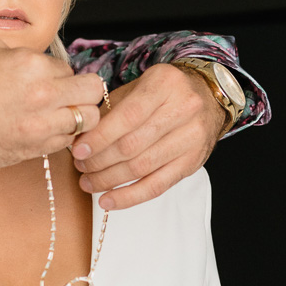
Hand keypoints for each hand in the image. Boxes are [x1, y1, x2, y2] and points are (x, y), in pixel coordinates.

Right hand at [0, 37, 104, 181]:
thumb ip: (17, 51)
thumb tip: (29, 56)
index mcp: (33, 66)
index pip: (69, 69)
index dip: (61, 75)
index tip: (50, 82)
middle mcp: (43, 96)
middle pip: (93, 92)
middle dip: (84, 92)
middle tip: (70, 97)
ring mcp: (40, 126)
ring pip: (87, 121)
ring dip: (77, 117)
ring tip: (59, 116)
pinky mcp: (32, 150)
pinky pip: (65, 143)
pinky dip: (60, 137)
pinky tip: (43, 131)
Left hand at [70, 63, 225, 209]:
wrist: (207, 96)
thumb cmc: (163, 93)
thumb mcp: (138, 88)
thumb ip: (110, 110)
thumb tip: (79, 139)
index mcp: (165, 84)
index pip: (128, 116)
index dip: (100, 138)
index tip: (77, 150)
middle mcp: (184, 109)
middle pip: (132, 145)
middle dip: (99, 161)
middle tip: (80, 166)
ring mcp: (191, 138)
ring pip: (142, 168)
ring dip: (109, 180)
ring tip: (88, 183)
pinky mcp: (193, 162)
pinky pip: (157, 186)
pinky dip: (129, 197)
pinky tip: (108, 201)